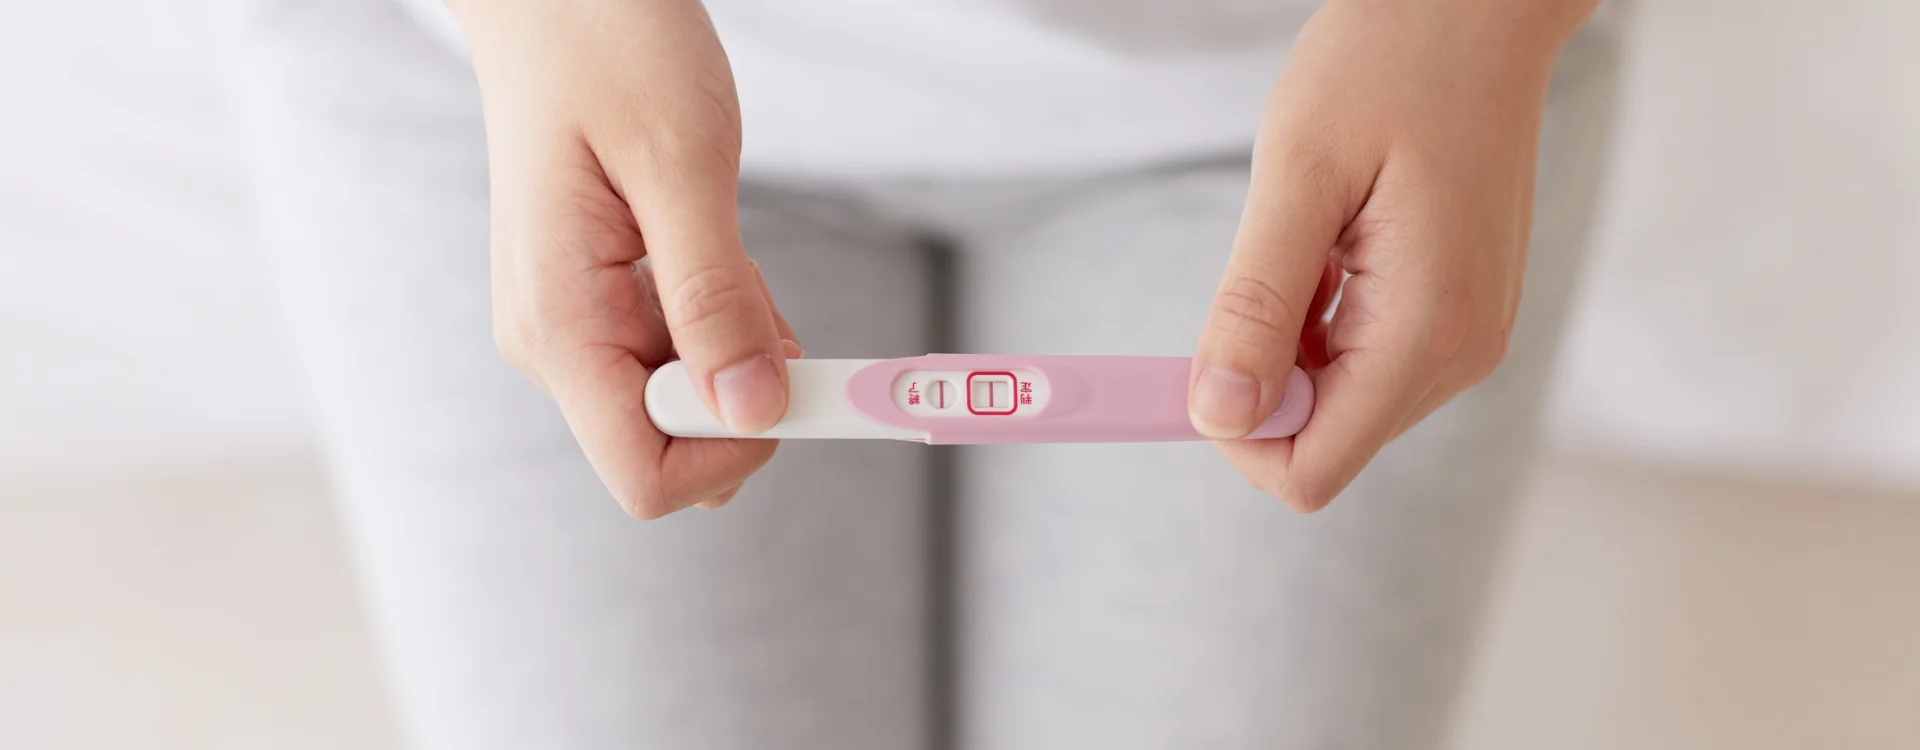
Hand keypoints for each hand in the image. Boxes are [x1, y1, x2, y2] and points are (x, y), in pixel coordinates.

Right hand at [455, 0, 798, 517]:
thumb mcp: (681, 166)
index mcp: (559, 325)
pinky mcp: (593, 304)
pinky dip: (720, 319)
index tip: (794, 382)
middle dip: (743, 393)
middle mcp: (552, 344)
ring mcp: (569, 326)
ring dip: (734, 347)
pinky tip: (713, 246)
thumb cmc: (607, 48)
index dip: (735, 452)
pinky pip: (675, 353)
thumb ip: (715, 298)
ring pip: (681, 400)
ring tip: (726, 244)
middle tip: (760, 291)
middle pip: (669, 445)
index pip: (647, 476)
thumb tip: (753, 413)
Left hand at [1188, 0, 1596, 510]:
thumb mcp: (1299, 174)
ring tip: (1311, 239)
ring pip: (1338, 403)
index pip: (1310, 469)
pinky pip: (1363, 362)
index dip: (1235, 429)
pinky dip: (1321, 322)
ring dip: (1291, 343)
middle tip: (1261, 266)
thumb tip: (1217, 416)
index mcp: (1426, 333)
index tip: (1199, 349)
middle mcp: (1461, 355)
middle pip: (1322, 441)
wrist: (1478, 8)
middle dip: (1261, 378)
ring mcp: (1467, 338)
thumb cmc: (1389, 64)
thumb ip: (1258, 303)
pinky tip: (1333, 242)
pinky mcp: (1459, 315)